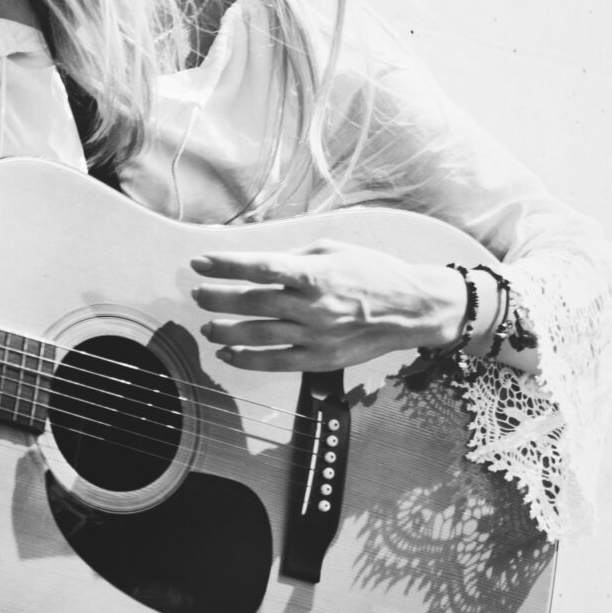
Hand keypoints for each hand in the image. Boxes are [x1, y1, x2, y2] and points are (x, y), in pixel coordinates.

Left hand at [189, 241, 465, 371]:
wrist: (413, 309)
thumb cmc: (374, 274)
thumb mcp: (334, 250)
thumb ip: (295, 258)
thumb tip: (257, 264)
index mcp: (315, 273)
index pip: (259, 268)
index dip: (225, 265)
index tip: (200, 262)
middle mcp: (312, 306)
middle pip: (252, 302)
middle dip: (218, 298)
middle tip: (198, 294)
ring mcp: (316, 336)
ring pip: (258, 335)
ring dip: (226, 331)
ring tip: (207, 327)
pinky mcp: (321, 359)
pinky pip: (276, 362)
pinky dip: (247, 360)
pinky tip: (228, 355)